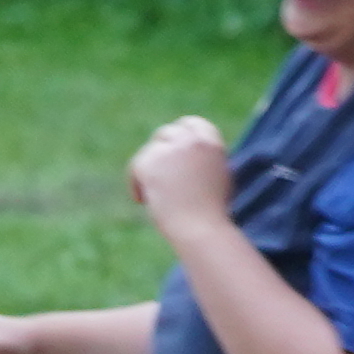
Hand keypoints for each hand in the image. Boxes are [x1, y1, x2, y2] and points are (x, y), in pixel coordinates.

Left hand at [127, 114, 234, 238]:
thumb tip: (186, 158)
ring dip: (148, 171)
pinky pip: (136, 166)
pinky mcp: (152, 161)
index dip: (178, 135)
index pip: (191, 124)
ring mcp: (172, 148)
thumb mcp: (217, 180)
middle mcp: (192, 140)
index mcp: (212, 143)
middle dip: (157, 152)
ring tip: (153, 197)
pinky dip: (135, 184)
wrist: (201, 229)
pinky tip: (142, 200)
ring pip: (149, 152)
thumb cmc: (211, 215)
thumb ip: (204, 161)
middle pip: (165, 133)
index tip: (169, 151)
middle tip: (153, 173)